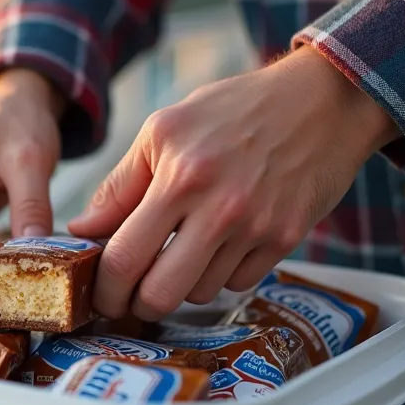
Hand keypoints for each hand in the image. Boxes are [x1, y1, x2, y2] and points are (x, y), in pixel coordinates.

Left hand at [67, 48, 399, 319]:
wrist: (321, 100)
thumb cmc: (233, 110)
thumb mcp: (163, 130)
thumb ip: (120, 184)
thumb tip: (83, 229)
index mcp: (179, 176)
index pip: (124, 257)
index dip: (104, 288)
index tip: (97, 294)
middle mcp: (219, 207)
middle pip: (161, 294)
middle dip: (137, 303)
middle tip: (130, 296)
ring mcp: (256, 228)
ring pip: (200, 293)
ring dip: (183, 284)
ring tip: (182, 252)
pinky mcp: (286, 239)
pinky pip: (237, 283)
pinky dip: (221, 273)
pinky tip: (221, 243)